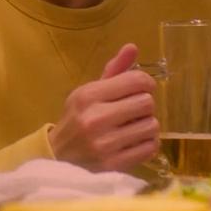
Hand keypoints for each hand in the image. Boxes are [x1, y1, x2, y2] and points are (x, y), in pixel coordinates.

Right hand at [48, 43, 159, 171]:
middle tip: (134, 111)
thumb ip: (114, 70)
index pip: (136, 81)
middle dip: (144, 106)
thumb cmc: (77, 120)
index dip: (146, 83)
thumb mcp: (89, 92)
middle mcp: (96, 118)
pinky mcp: (113, 164)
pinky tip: (134, 142)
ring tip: (133, 128)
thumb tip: (133, 46)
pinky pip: (150, 148)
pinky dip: (147, 144)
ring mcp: (105, 143)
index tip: (141, 89)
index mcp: (88, 95)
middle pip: (147, 103)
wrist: (58, 157)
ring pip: (151, 126)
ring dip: (147, 126)